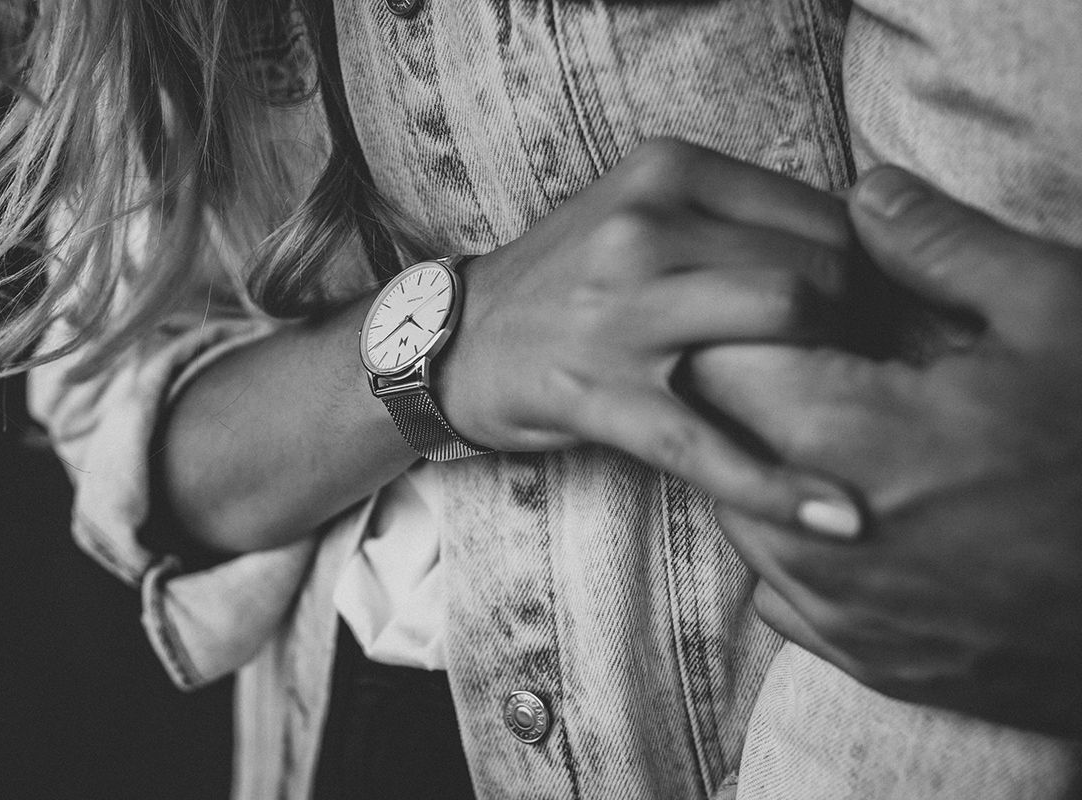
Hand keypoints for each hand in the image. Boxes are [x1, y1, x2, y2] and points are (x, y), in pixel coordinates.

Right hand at [440, 138, 863, 533]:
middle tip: (874, 371)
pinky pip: (708, 444)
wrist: (457, 338)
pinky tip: (840, 518)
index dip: (871, 274)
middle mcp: (645, 226)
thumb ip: (731, 219)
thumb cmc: (570, 279)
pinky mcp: (598, 394)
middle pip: (816, 264)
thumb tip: (858, 258)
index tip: (879, 320)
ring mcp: (620, 311)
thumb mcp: (639, 211)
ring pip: (783, 316)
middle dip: (865, 326)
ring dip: (839, 374)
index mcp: (667, 172)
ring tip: (852, 410)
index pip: (820, 214)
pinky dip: (780, 487)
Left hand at [692, 166, 1081, 736]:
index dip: (748, 328)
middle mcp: (818, 534)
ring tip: (855, 442)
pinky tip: (865, 516)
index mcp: (848, 434)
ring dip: (771, 472)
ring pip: (740, 517)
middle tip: (832, 374)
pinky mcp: (868, 660)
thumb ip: (941, 244)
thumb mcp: (1055, 312)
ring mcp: (841, 610)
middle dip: (755, 398)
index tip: (796, 317)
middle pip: (718, 443)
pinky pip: (779, 591)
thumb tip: (865, 189)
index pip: (714, 364)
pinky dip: (799, 547)